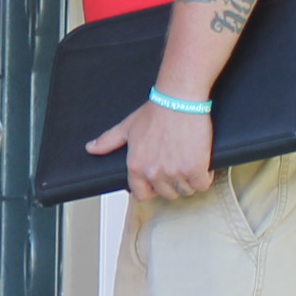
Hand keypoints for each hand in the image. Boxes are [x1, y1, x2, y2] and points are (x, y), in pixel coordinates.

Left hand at [89, 100, 213, 202]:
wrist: (179, 100)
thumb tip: (91, 148)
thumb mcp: (128, 127)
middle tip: (178, 167)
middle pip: (167, 194)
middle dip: (173, 184)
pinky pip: (202, 184)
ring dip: (189, 181)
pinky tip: (202, 164)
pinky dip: (204, 176)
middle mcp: (153, 173)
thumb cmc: (156, 111)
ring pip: (185, 191)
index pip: (142, 195)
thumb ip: (108, 141)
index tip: (160, 181)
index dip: (152, 189)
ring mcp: (174, 172)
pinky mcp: (194, 168)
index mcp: (136, 166)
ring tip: (189, 162)